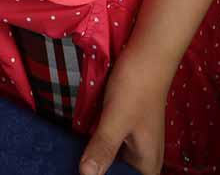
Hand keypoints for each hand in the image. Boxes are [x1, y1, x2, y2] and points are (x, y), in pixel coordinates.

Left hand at [79, 49, 169, 174]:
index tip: (80, 174)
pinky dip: (98, 145)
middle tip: (71, 164)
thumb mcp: (115, 120)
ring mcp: (136, 143)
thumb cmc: (135, 88)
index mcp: (147, 166)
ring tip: (72, 157)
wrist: (146, 56)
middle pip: (118, 174)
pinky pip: (112, 146)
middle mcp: (144, 159)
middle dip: (98, 170)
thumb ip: (102, 149)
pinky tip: (81, 142)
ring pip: (113, 161)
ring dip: (96, 158)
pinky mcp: (127, 129)